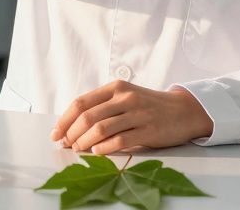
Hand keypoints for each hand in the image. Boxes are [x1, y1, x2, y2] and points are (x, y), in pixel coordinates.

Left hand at [50, 81, 214, 154]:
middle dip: (72, 133)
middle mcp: (125, 97)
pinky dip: (104, 148)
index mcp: (115, 87)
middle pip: (88, 116)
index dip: (65, 119)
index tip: (56, 134)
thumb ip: (103, 106)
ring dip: (85, 142)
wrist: (183, 110)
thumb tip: (72, 126)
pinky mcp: (148, 129)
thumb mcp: (125, 97)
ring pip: (101, 128)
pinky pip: (120, 140)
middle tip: (66, 145)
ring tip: (79, 150)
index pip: (81, 102)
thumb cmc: (149, 106)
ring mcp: (137, 113)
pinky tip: (97, 153)